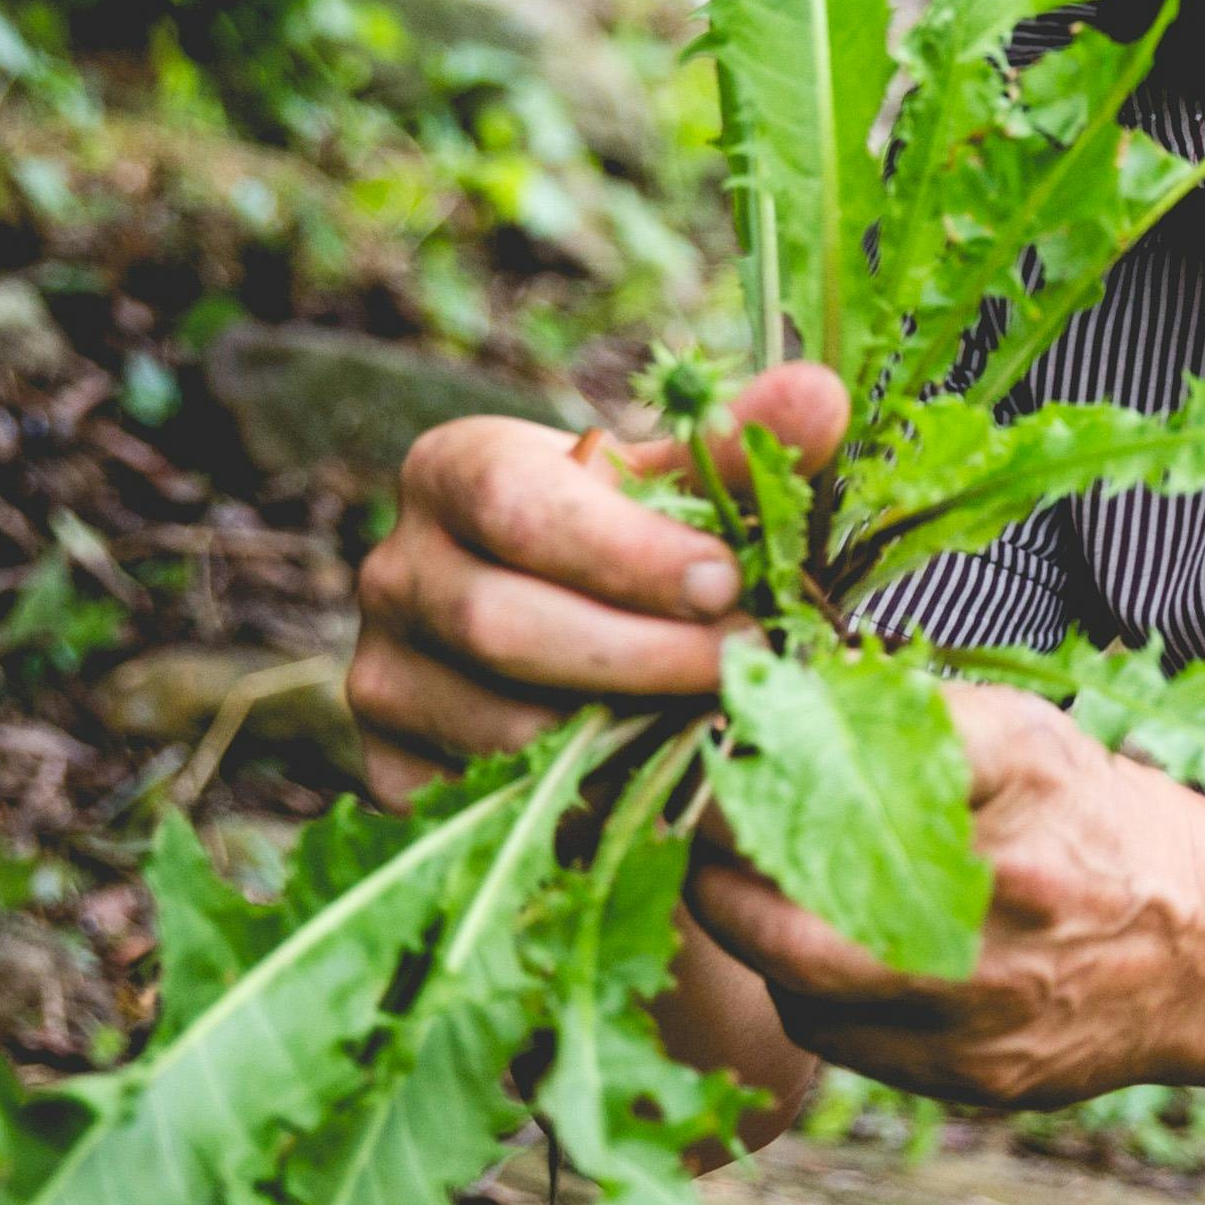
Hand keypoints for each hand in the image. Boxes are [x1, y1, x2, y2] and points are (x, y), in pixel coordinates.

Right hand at [345, 360, 845, 807]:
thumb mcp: (674, 489)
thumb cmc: (623, 543)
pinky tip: (661, 787)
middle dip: (642, 655)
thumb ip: (741, 448)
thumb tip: (820, 396)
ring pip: (502, 731)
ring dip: (626, 741)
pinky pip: (493, 808)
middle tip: (749, 665)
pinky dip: (588, 808)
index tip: (727, 582)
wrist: (556, 632)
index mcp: (452, 472)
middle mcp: (396, 574)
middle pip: (502, 625)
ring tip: (719, 725)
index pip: (517, 507)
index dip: (626, 552)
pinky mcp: (393, 775)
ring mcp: (383, 680)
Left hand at [686, 685, 1204, 1111]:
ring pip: (805, 993)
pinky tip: (824, 953)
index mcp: (1014, 800)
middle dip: (721, 883)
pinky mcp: (976, 1077)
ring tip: (752, 891)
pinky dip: (812, 995)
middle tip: (700, 842)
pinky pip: (847, 1044)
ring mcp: (984, 1013)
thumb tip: (784, 703)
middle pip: (793, 926)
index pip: (843, 778)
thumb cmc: (1105, 823)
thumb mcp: (1029, 735)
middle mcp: (998, 914)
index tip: (721, 756)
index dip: (754, 777)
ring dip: (759, 943)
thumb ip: (911, 718)